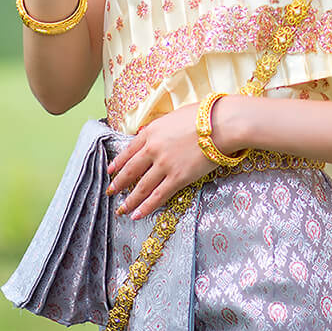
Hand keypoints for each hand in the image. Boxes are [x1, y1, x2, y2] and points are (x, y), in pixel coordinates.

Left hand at [105, 103, 220, 219]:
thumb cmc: (202, 116)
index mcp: (151, 132)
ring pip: (141, 187)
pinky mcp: (178, 178)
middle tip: (110, 191)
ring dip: (129, 200)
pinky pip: (158, 196)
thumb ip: (159, 127)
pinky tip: (137, 214)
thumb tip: (147, 133)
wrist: (221, 124)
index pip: (128, 150)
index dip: (118, 162)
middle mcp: (153, 150)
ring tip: (121, 209)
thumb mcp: (173, 116)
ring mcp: (164, 165)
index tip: (110, 171)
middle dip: (118, 183)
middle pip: (130, 170)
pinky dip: (146, 207)